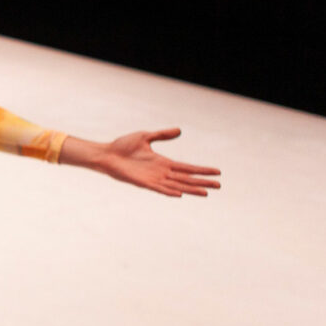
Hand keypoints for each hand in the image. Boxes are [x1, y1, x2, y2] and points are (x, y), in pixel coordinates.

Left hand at [72, 128, 220, 197]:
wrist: (106, 154)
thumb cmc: (123, 146)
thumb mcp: (146, 137)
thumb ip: (162, 135)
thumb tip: (179, 130)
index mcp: (163, 162)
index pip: (187, 168)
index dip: (202, 170)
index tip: (217, 172)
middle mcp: (161, 173)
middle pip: (186, 179)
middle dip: (202, 182)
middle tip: (219, 186)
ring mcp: (153, 179)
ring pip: (176, 186)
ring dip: (190, 190)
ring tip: (205, 193)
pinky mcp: (142, 183)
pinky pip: (159, 189)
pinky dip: (169, 191)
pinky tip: (180, 194)